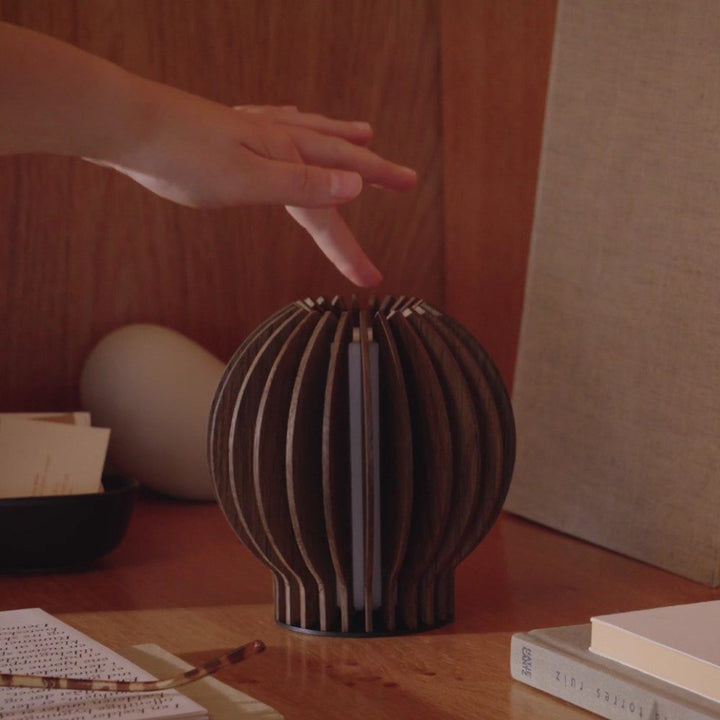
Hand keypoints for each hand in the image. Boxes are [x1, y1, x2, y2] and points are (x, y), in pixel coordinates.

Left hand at [104, 89, 416, 286]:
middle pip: (338, 157)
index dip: (351, 247)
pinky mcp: (230, 127)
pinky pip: (278, 120)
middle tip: (407, 180)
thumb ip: (303, 185)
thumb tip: (357, 188)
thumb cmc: (183, 157)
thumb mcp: (248, 182)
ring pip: (311, 133)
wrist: (129, 123)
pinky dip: (297, 121)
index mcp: (287, 157)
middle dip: (375, 171)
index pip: (332, 207)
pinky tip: (291, 117)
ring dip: (343, 138)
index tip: (373, 278)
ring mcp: (254, 130)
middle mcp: (278, 139)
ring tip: (365, 134)